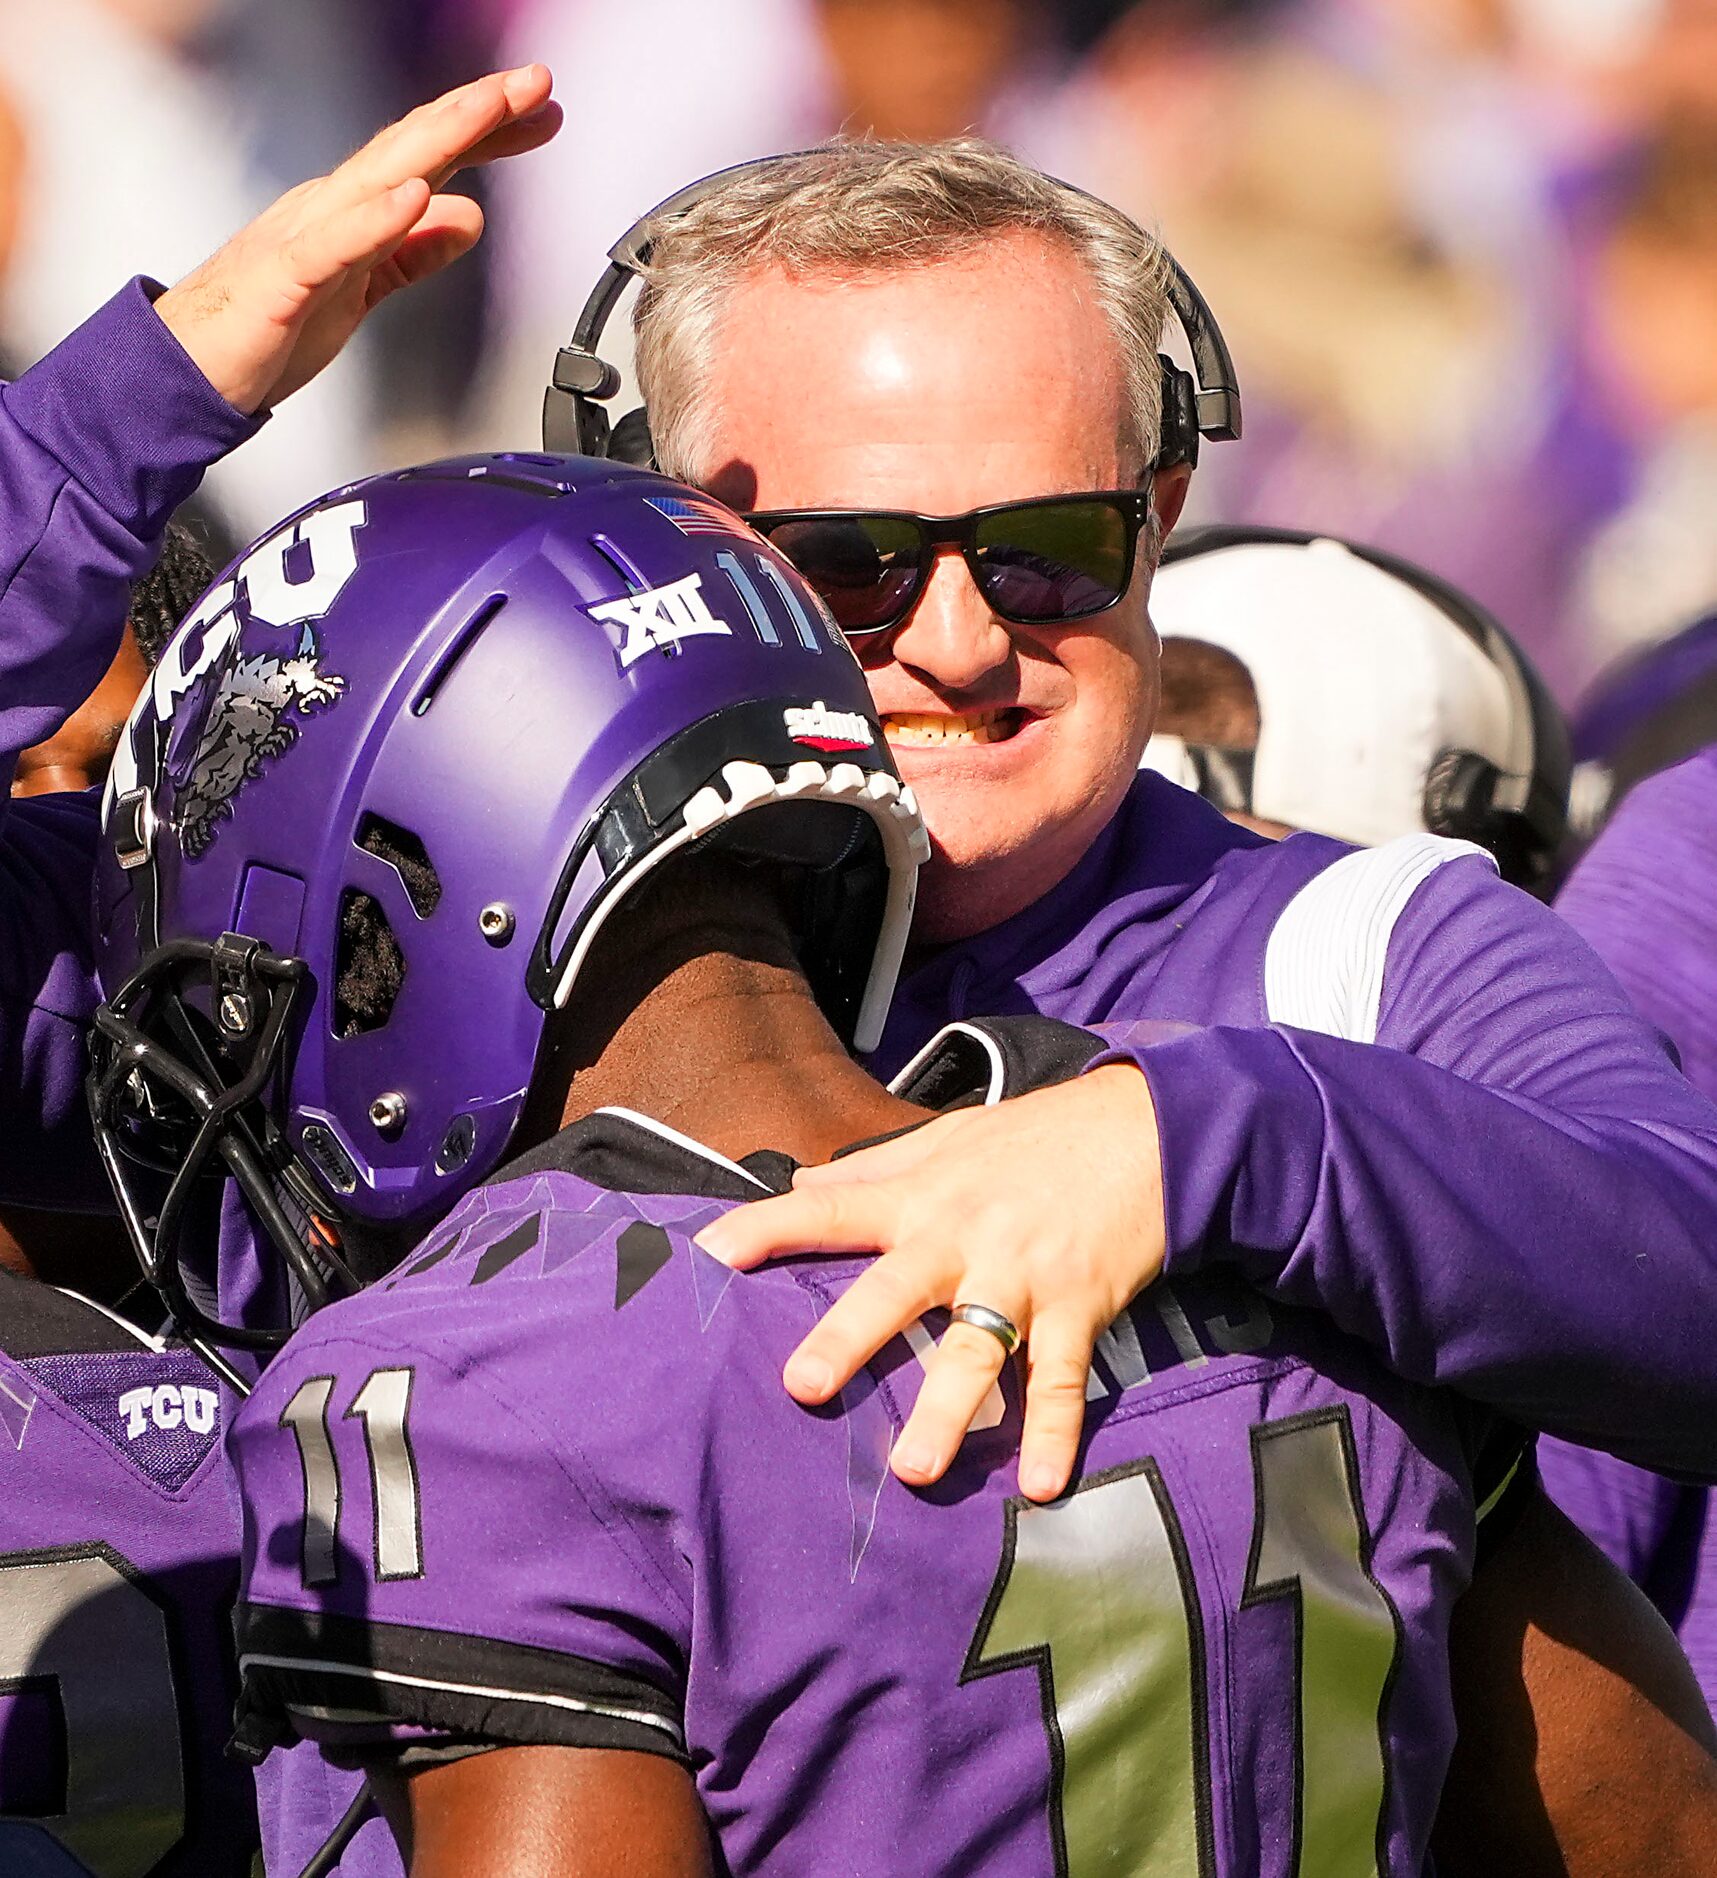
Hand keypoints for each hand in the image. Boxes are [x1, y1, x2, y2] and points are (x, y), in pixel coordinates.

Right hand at [153, 65, 560, 412]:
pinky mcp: (283, 281)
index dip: (488, 131)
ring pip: (379, 176)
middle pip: (413, 146)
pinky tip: (416, 195)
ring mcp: (304, 237)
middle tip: (537, 79)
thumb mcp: (363, 290)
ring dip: (438, 138)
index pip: (429, 157)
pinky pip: (334, 245)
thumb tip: (468, 216)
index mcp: (352, 211)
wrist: (186, 373)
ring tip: (491, 107)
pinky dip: (376, 217)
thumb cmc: (268, 329)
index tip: (545, 110)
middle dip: (477, 110)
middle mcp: (330, 207)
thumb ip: (412, 254)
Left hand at [695, 1064, 1165, 1502]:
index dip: (766, 1230)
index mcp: (921, 1196)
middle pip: (896, 1290)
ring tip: (911, 1471)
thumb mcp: (949, 1137)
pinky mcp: (1081, 1304)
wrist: (1147, 1127)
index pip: (829, 1208)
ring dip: (948, 1411)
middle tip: (802, 1387)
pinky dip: (1054, 1431)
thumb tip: (800, 1181)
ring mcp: (1023, 1274)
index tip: (707, 1256)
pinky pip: (1063, 1377)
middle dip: (850, 1337)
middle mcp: (963, 1237)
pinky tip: (1039, 1486)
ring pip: (976, 1348)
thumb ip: (873, 1165)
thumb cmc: (1036, 1137)